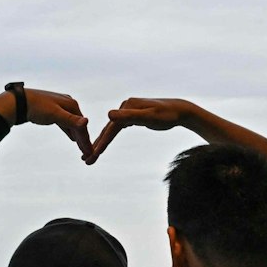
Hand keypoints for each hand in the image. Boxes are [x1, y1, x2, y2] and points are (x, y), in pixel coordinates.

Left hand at [0, 87, 91, 156]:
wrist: (20, 102)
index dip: (86, 140)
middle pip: (78, 125)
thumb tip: (86, 122)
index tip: (90, 153)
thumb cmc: (37, 107)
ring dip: (77, 137)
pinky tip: (72, 138)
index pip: (82, 126)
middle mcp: (68, 104)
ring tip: (82, 149)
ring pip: (72, 125)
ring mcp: (61, 107)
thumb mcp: (55, 114)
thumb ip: (71, 120)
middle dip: (83, 140)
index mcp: (72, 104)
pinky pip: (65, 124)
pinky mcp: (53, 111)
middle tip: (88, 155)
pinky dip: (69, 131)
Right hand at [86, 97, 201, 165]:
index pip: (111, 127)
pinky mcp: (132, 115)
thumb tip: (109, 115)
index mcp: (127, 106)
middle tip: (86, 160)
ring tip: (92, 155)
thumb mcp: (149, 117)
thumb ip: (130, 116)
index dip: (102, 142)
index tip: (93, 154)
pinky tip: (104, 144)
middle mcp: (125, 106)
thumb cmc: (167, 115)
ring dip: (101, 142)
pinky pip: (118, 128)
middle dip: (97, 145)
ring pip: (111, 129)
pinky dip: (110, 137)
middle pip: (109, 129)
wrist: (180, 111)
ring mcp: (128, 110)